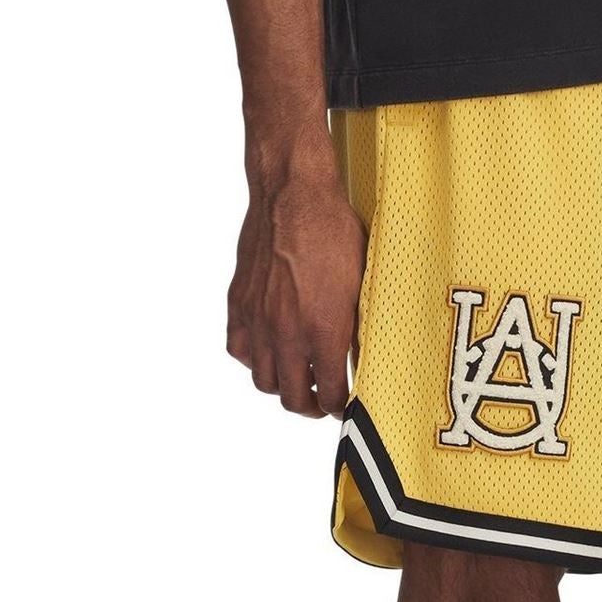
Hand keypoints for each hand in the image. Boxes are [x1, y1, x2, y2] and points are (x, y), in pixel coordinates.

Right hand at [226, 162, 365, 417]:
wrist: (293, 193)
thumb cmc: (334, 232)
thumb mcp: (362, 284)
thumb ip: (356, 328)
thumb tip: (360, 357)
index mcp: (324, 332)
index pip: (330, 395)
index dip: (339, 408)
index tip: (345, 407)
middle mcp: (287, 333)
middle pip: (292, 398)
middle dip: (310, 408)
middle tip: (322, 402)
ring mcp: (259, 321)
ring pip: (263, 381)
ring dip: (282, 387)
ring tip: (298, 379)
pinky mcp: (239, 304)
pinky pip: (240, 350)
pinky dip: (254, 360)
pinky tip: (270, 351)